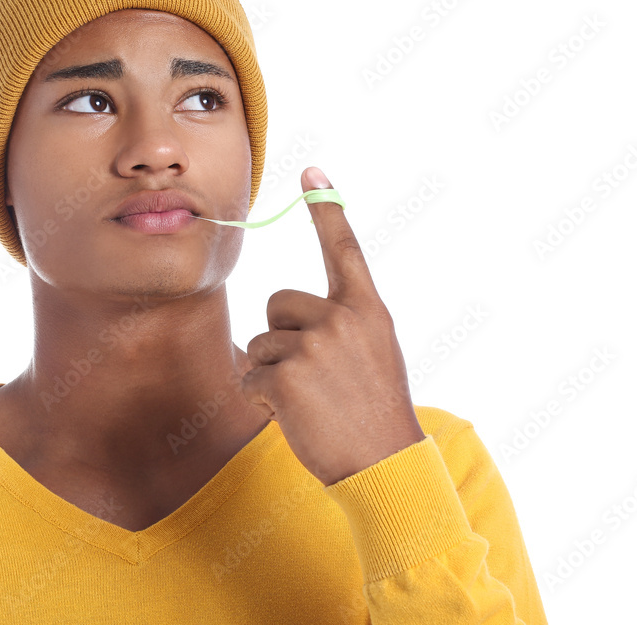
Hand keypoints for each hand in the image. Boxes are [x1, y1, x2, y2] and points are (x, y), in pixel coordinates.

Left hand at [239, 166, 425, 485]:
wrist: (385, 467)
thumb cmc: (373, 413)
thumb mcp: (373, 355)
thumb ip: (339, 325)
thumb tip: (276, 316)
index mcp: (367, 310)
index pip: (343, 249)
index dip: (326, 208)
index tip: (312, 170)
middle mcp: (342, 318)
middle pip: (276, 302)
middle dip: (281, 337)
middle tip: (313, 377)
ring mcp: (315, 346)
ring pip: (259, 343)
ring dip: (272, 373)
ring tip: (310, 402)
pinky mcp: (287, 376)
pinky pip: (250, 376)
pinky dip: (262, 400)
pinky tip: (295, 416)